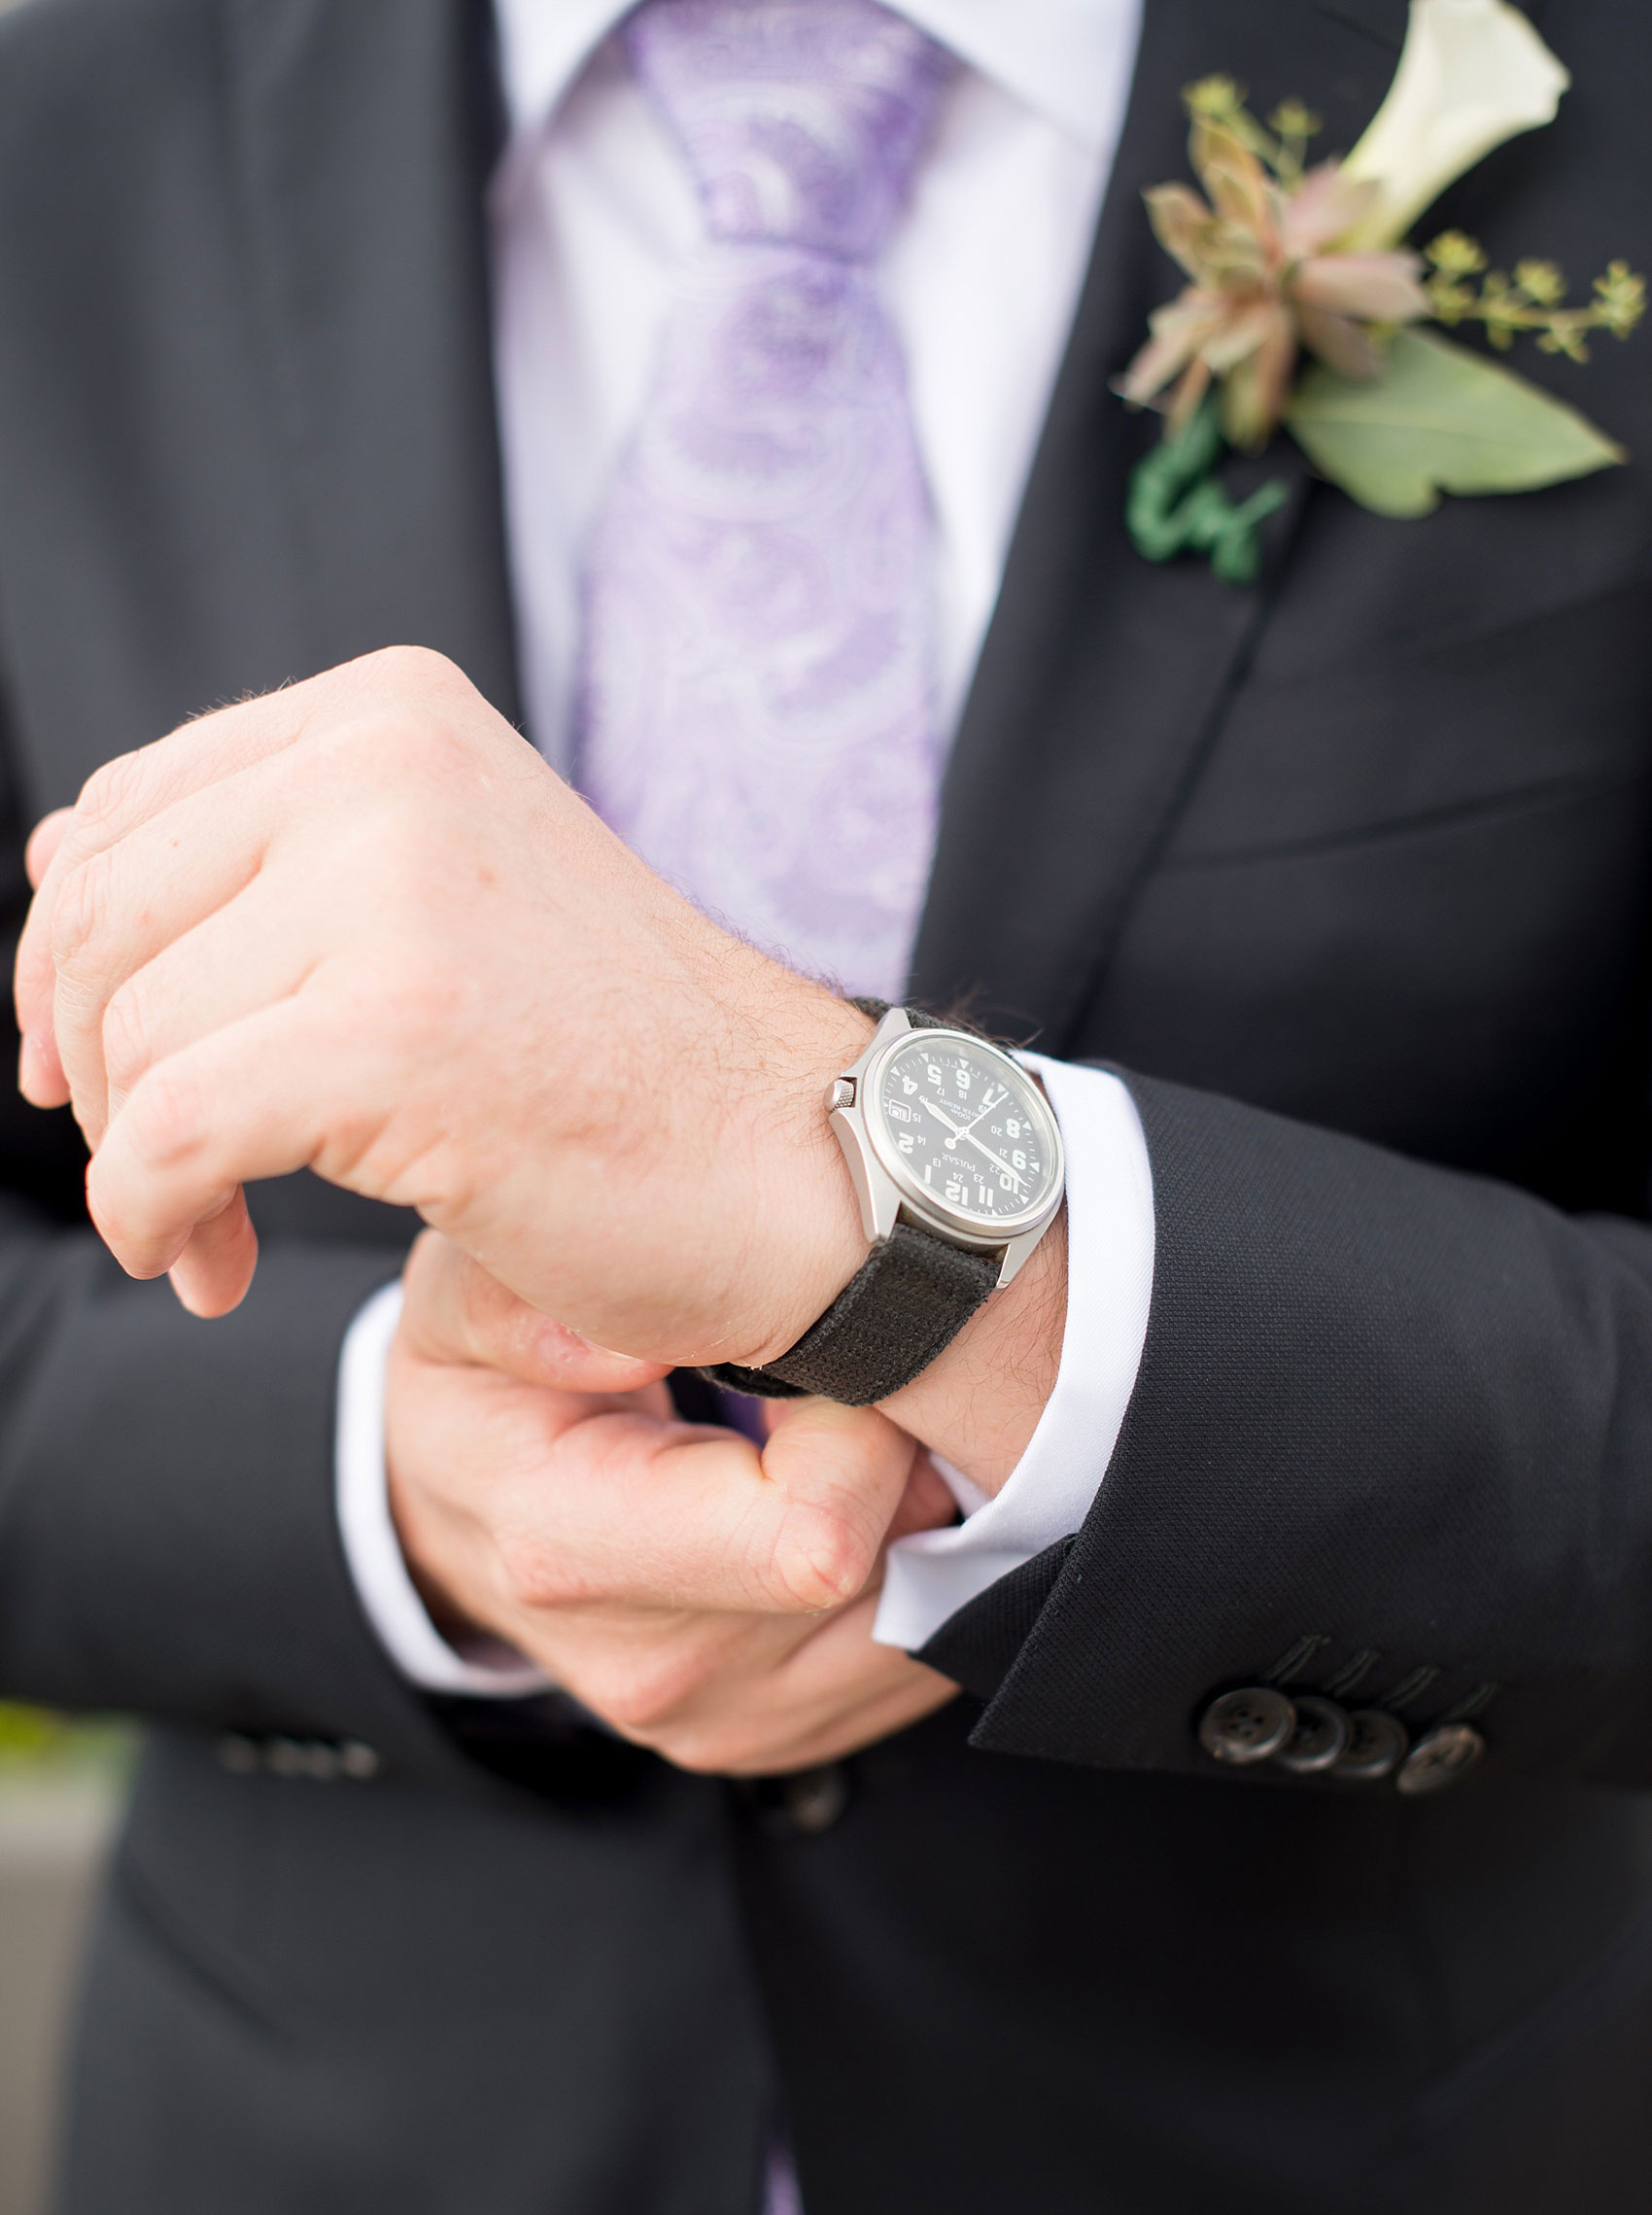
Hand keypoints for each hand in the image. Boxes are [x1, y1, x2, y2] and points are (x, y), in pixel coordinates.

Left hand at [18, 646, 868, 1366]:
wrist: (812, 1171)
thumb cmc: (631, 1071)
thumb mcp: (440, 910)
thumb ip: (264, 866)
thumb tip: (53, 854)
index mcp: (391, 715)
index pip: (128, 814)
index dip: (73, 964)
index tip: (93, 1076)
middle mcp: (385, 763)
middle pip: (103, 923)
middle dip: (92, 1075)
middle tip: (153, 1182)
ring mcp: (395, 887)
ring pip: (132, 1040)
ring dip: (136, 1170)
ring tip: (210, 1241)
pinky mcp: (398, 1030)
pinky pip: (171, 1135)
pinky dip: (156, 1218)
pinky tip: (210, 1265)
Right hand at [385, 1233, 957, 1773]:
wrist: (457, 1518)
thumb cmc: (478, 1395)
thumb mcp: (456, 1309)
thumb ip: (522, 1308)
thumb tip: (637, 1341)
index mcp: (575, 1552)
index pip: (812, 1533)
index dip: (856, 1427)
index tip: (821, 1353)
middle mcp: (656, 1667)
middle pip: (886, 1571)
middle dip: (903, 1462)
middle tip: (851, 1384)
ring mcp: (720, 1718)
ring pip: (924, 1619)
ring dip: (920, 1519)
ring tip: (844, 1441)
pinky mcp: (774, 1737)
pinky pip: (918, 1658)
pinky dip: (918, 1575)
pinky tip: (856, 1507)